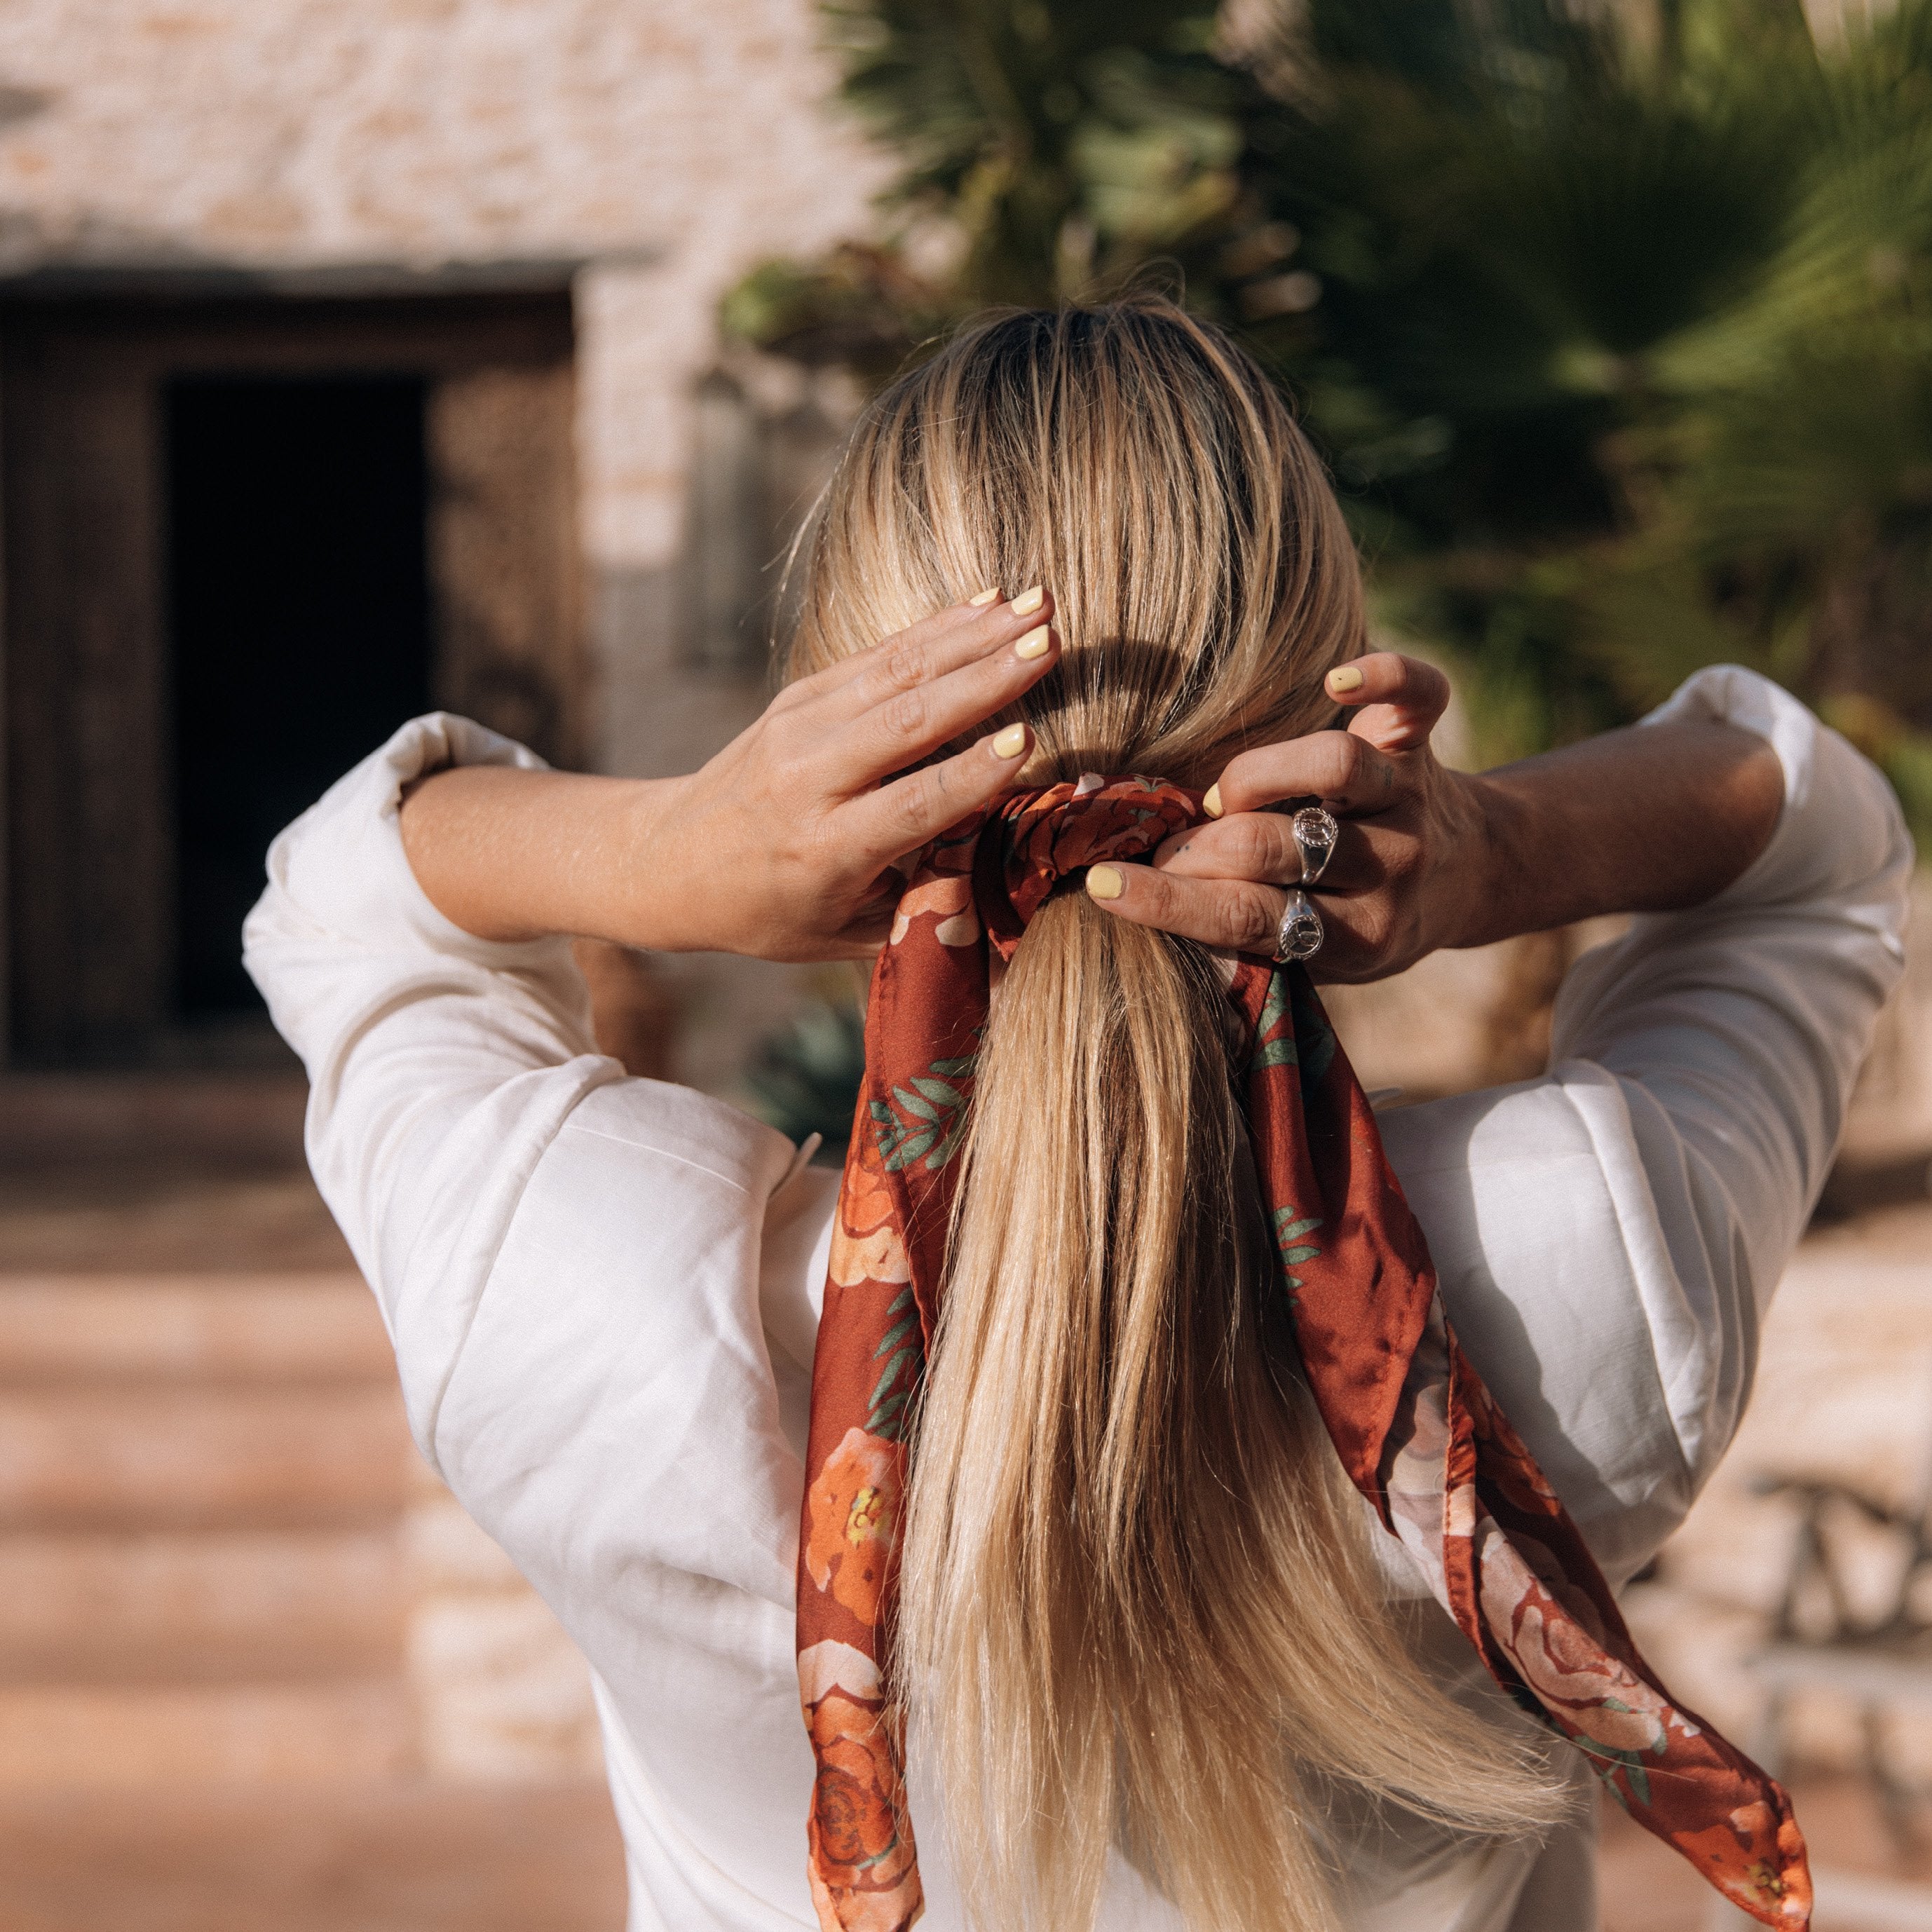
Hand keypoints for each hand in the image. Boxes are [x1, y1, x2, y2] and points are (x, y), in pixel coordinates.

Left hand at [635, 593, 1062, 958]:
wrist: (669, 860)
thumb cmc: (772, 913)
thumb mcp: (843, 933)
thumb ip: (921, 902)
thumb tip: (1008, 868)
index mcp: (824, 849)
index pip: (910, 804)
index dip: (970, 774)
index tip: (1029, 740)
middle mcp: (809, 778)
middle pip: (907, 719)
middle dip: (985, 678)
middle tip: (1050, 643)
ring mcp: (800, 726)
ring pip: (896, 671)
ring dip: (972, 635)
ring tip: (1039, 606)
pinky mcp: (799, 696)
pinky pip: (878, 655)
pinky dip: (937, 627)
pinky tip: (989, 603)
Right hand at [1085, 652, 1486, 982]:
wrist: (1468, 876)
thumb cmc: (1355, 917)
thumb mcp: (1314, 961)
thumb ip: (1240, 942)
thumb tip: (1131, 908)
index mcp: (1358, 937)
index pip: (1250, 920)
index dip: (1170, 903)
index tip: (1104, 885)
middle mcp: (1391, 867)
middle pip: (1283, 845)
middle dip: (1200, 846)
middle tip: (1163, 846)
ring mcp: (1410, 799)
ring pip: (1336, 767)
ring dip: (1259, 775)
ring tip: (1225, 795)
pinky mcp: (1422, 740)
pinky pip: (1419, 695)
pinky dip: (1383, 675)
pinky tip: (1334, 679)